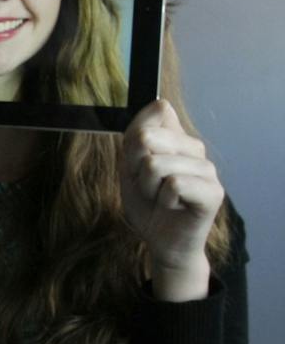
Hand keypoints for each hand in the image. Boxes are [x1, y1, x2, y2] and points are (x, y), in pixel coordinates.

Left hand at [121, 99, 221, 300]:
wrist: (159, 240)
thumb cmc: (146, 203)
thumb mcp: (129, 165)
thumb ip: (137, 134)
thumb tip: (161, 104)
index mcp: (176, 137)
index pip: (155, 112)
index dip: (134, 141)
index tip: (138, 163)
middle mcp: (195, 148)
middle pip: (147, 138)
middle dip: (135, 168)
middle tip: (147, 187)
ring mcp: (207, 169)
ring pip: (156, 165)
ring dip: (147, 188)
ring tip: (160, 198)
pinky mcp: (214, 192)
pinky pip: (174, 184)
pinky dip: (162, 200)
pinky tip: (173, 207)